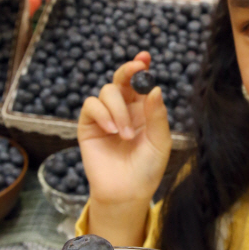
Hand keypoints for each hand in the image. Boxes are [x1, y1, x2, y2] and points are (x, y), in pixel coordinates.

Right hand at [78, 52, 171, 231]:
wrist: (127, 192)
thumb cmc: (147, 168)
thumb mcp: (159, 141)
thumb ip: (157, 115)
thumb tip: (155, 88)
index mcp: (143, 110)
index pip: (141, 83)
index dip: (141, 67)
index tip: (145, 57)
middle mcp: (124, 109)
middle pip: (121, 79)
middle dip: (128, 71)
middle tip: (137, 69)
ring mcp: (105, 116)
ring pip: (107, 92)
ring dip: (118, 109)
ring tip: (125, 134)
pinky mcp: (88, 126)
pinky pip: (91, 106)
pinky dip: (102, 113)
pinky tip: (112, 130)